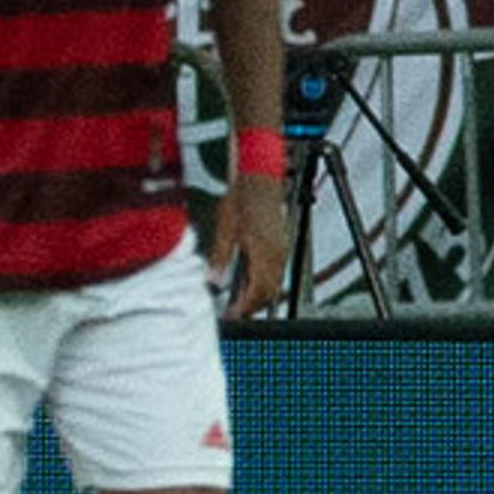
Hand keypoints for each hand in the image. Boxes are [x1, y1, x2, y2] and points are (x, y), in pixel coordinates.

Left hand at [209, 171, 286, 318]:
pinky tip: (247, 284)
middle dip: (252, 307)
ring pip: (274, 284)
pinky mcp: (281, 245)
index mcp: (264, 252)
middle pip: (269, 292)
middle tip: (233, 315)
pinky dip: (263, 283)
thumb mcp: (225, 228)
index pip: (258, 291)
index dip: (245, 307)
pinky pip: (276, 272)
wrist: (259, 178)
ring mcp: (282, 249)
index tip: (231, 316)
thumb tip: (211, 280)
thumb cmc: (241, 198)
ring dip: (258, 297)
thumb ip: (219, 256)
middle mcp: (278, 254)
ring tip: (238, 305)